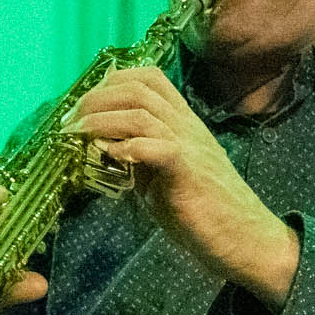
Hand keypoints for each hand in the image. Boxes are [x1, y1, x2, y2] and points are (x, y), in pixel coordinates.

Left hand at [69, 67, 299, 306]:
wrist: (245, 237)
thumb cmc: (202, 209)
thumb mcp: (161, 174)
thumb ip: (137, 156)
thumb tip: (99, 147)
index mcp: (181, 121)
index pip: (148, 77)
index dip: (110, 81)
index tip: (82, 103)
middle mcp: (186, 124)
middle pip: (138, 87)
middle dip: (94, 99)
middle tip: (69, 122)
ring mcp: (189, 144)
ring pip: (141, 111)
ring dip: (100, 120)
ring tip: (77, 136)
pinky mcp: (188, 170)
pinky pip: (155, 146)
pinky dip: (126, 146)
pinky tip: (108, 156)